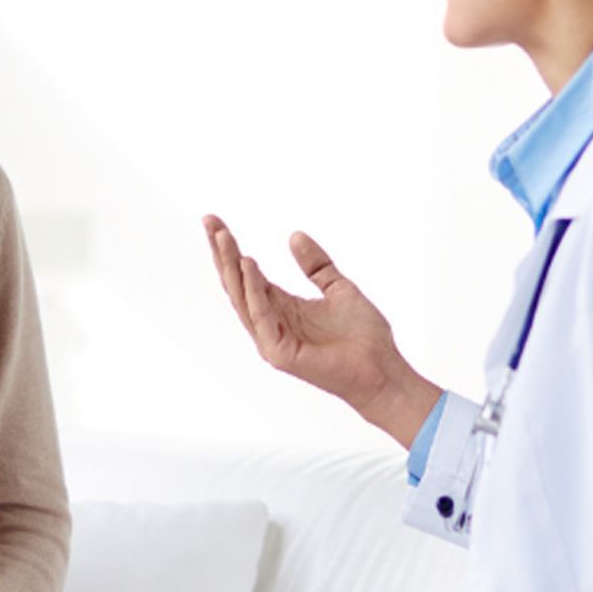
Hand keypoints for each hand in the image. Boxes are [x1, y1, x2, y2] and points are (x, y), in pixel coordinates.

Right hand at [203, 214, 440, 448]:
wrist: (383, 371)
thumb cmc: (364, 337)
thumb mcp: (339, 288)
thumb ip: (316, 265)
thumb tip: (294, 235)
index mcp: (281, 307)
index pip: (246, 274)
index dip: (230, 248)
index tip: (214, 220)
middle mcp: (270, 322)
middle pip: (237, 283)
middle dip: (222, 252)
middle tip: (209, 220)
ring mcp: (272, 339)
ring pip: (242, 297)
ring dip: (231, 265)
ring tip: (224, 236)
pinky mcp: (280, 353)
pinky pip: (261, 316)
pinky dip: (253, 289)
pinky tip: (249, 263)